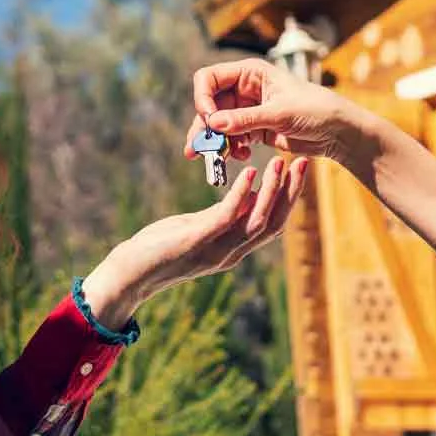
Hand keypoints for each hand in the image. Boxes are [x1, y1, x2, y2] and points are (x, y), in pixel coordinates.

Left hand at [80, 156, 307, 326]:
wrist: (131, 273)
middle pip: (274, 223)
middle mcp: (231, 253)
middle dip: (290, 193)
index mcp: (234, 249)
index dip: (290, 199)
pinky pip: (226, 217)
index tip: (299, 171)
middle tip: (303, 163)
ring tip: (279, 162)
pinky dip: (241, 194)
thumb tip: (250, 195)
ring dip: (271, 190)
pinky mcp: (196, 242)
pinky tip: (249, 173)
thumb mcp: (201, 227)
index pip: (274, 224)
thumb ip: (226, 215)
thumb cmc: (162, 247)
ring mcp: (216, 250)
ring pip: (256, 221)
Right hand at [185, 58, 357, 163]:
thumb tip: (212, 123)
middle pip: (209, 105)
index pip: (209, 78)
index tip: (210, 120)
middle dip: (204, 128)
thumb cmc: (315, 111)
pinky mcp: (253, 129)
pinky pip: (231, 138)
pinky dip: (231, 149)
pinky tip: (242, 156)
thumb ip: (245, 119)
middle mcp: (244, 88)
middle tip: (195, 152)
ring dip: (215, 142)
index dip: (202, 98)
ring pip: (217, 125)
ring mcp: (247, 109)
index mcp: (249, 73)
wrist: (338, 133)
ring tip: (216, 160)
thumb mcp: (280, 114)